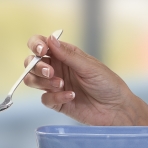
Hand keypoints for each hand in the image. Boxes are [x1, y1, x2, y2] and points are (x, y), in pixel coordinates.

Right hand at [23, 33, 147, 126]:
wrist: (116, 109)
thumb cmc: (107, 83)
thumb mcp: (89, 66)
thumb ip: (68, 54)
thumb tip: (50, 39)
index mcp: (64, 54)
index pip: (40, 44)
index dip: (35, 45)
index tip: (41, 51)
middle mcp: (56, 68)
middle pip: (31, 63)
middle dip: (37, 67)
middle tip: (51, 72)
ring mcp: (55, 85)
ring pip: (32, 80)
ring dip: (43, 82)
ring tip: (61, 84)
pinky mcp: (57, 102)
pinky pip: (45, 98)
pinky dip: (55, 97)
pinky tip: (70, 96)